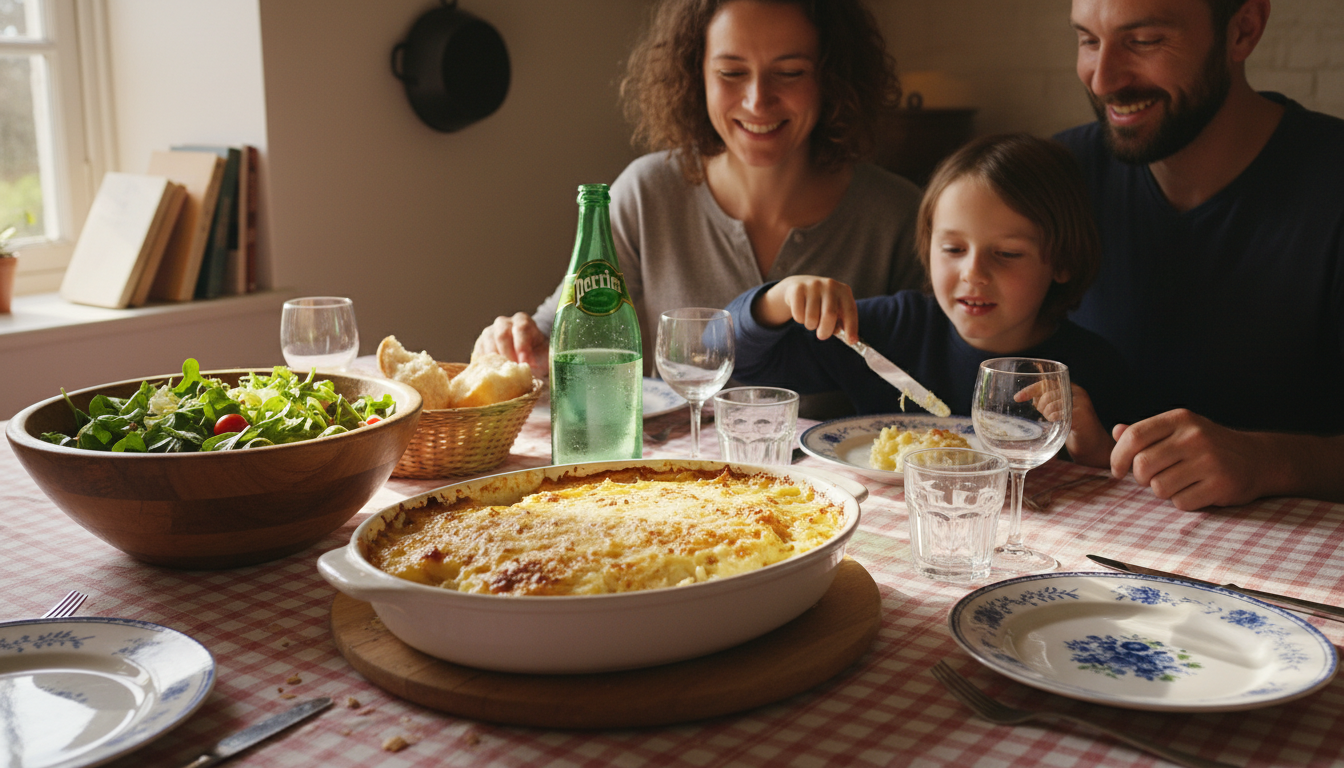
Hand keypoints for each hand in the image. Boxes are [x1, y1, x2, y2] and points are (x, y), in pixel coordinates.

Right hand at [473, 312, 548, 377]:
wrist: (525, 356)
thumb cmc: (538, 355)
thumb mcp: (546, 355)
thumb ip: (545, 358)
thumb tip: (539, 371)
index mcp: (523, 321)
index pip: (521, 328)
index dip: (523, 347)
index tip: (527, 364)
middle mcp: (504, 323)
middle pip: (502, 334)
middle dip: (508, 354)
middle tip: (513, 371)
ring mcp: (490, 332)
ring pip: (488, 341)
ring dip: (495, 359)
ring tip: (502, 375)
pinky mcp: (480, 344)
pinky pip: (478, 351)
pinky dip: (483, 364)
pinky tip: (491, 375)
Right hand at [757, 276, 857, 341]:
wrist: (800, 285)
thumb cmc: (822, 302)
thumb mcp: (836, 308)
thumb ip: (842, 323)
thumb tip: (850, 339)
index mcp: (844, 291)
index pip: (850, 312)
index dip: (851, 328)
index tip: (851, 342)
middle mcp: (830, 285)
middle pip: (829, 316)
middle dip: (825, 331)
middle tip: (822, 335)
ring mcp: (813, 285)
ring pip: (811, 319)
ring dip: (811, 325)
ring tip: (811, 318)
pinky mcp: (798, 289)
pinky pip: (798, 315)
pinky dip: (800, 319)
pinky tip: (802, 311)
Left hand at [1013, 382, 1112, 467]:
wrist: (1093, 445)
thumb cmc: (1073, 427)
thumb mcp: (1058, 410)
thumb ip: (1047, 401)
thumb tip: (1030, 396)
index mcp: (1071, 388)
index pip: (1046, 382)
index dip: (1030, 390)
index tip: (1017, 398)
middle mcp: (1077, 393)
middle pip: (1047, 393)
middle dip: (1041, 405)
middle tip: (1045, 415)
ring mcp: (1081, 403)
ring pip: (1052, 403)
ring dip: (1047, 414)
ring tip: (1053, 420)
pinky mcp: (1082, 416)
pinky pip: (1060, 414)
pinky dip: (1054, 419)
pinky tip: (1058, 423)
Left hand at [1110, 409, 1266, 509]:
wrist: (1258, 459)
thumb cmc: (1207, 446)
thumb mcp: (1179, 430)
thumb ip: (1147, 432)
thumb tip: (1115, 431)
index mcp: (1180, 419)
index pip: (1134, 436)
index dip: (1118, 457)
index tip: (1118, 470)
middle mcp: (1194, 436)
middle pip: (1142, 465)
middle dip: (1140, 478)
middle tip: (1153, 478)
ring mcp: (1209, 460)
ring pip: (1159, 487)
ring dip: (1163, 491)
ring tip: (1180, 482)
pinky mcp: (1220, 484)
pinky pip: (1180, 502)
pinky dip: (1183, 501)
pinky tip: (1196, 491)